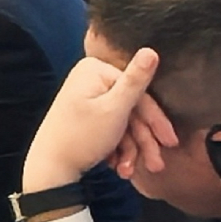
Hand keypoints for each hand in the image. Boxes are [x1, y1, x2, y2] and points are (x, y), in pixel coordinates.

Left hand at [25, 47, 160, 191]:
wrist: (49, 169)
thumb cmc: (81, 137)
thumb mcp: (115, 109)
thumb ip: (136, 81)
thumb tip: (151, 49)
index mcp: (94, 70)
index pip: (138, 92)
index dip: (156, 120)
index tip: (171, 141)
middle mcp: (89, 79)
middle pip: (131, 109)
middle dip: (143, 141)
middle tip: (156, 165)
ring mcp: (86, 97)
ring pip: (123, 124)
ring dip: (131, 150)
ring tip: (127, 172)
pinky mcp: (85, 116)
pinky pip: (110, 130)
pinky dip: (117, 149)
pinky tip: (116, 167)